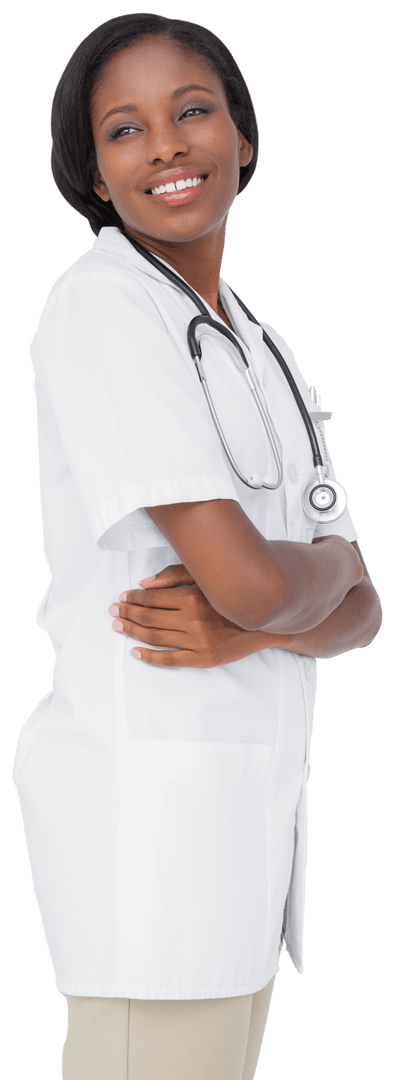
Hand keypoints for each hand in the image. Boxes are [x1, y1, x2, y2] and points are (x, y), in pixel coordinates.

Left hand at [108, 563, 268, 667]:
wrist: (264, 621)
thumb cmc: (232, 595)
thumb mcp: (207, 578)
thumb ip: (175, 575)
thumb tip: (144, 583)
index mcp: (192, 597)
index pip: (152, 598)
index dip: (133, 598)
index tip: (122, 596)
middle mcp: (193, 620)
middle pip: (149, 618)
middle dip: (127, 613)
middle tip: (113, 610)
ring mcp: (197, 642)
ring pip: (154, 638)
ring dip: (132, 631)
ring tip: (118, 626)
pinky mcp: (203, 659)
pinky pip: (169, 660)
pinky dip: (148, 657)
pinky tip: (134, 652)